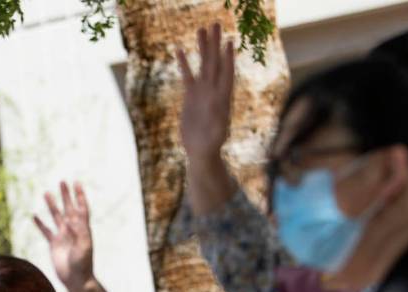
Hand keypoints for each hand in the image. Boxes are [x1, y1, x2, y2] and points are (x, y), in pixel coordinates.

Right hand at [34, 181, 93, 287]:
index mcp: (82, 229)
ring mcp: (63, 236)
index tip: (77, 183)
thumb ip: (77, 233)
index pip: (81, 208)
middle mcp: (73, 230)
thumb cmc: (83, 264)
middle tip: (62, 181)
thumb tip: (70, 220)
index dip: (80, 195)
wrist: (76, 280)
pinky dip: (40, 224)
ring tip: (46, 193)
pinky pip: (46, 231)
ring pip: (56, 216)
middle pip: (69, 208)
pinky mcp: (54, 244)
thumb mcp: (83, 247)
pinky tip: (34, 215)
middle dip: (66, 195)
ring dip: (52, 205)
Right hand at [177, 24, 234, 165]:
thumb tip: (216, 108)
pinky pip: (187, 76)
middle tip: (215, 24)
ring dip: (202, 47)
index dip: (227, 59)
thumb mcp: (215, 134)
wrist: (201, 150)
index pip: (226, 74)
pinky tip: (180, 50)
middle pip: (215, 63)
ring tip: (200, 29)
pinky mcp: (191, 96)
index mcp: (221, 99)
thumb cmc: (210, 145)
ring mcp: (202, 92)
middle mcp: (213, 91)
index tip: (228, 43)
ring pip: (203, 65)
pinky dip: (184, 63)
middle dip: (215, 44)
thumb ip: (217, 120)